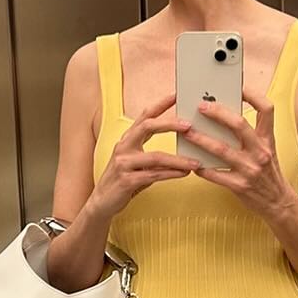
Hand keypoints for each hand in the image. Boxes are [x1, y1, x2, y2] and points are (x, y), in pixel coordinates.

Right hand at [90, 91, 201, 220]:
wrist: (102, 203)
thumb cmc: (124, 181)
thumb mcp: (137, 162)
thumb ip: (154, 154)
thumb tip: (181, 149)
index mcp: (127, 140)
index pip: (145, 116)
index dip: (160, 104)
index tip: (176, 94)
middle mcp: (123, 147)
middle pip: (147, 127)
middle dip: (170, 124)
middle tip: (189, 125)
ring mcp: (123, 163)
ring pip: (155, 157)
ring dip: (178, 160)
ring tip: (195, 162)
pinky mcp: (126, 180)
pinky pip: (153, 175)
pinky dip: (171, 174)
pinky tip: (184, 174)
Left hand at [181, 85, 294, 220]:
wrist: (278, 203)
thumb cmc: (268, 174)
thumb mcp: (267, 150)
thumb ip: (251, 136)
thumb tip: (225, 118)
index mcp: (267, 139)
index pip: (267, 109)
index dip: (253, 95)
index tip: (238, 87)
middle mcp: (260, 152)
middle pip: (239, 124)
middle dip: (217, 113)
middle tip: (200, 106)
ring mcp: (250, 169)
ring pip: (222, 150)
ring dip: (201, 139)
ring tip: (187, 132)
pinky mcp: (239, 186)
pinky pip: (216, 175)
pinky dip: (202, 168)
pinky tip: (192, 163)